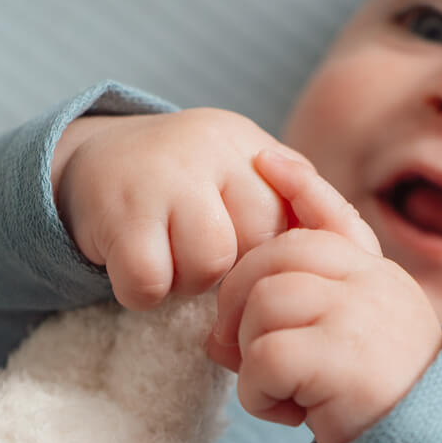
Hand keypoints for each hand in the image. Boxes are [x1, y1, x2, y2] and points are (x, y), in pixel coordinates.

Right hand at [51, 109, 308, 309]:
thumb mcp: (241, 179)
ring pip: (207, 266)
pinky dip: (141, 294)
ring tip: (169, 263)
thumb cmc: (187, 189)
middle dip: (233, 275)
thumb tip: (344, 254)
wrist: (97, 162)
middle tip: (202, 263)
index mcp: (250, 147)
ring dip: (186, 284)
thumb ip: (291, 207)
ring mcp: (163, 177)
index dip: (272, 260)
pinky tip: (135, 268)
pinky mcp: (119, 214)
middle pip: (258, 245)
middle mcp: (211, 149)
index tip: (245, 264)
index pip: (297, 222)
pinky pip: (150, 284)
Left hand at [206, 151, 441, 442]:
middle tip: (239, 352)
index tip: (266, 160)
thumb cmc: (370, 407)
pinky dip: (259, 393)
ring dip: (251, 354)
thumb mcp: (341, 353)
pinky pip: (266, 356)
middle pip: (275, 256)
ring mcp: (361, 314)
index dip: (299, 186)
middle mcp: (373, 284)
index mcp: (375, 278)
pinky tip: (289, 414)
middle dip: (236, 301)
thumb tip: (216, 336)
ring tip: (279, 388)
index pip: (334, 217)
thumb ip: (297, 324)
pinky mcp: (344, 357)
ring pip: (264, 302)